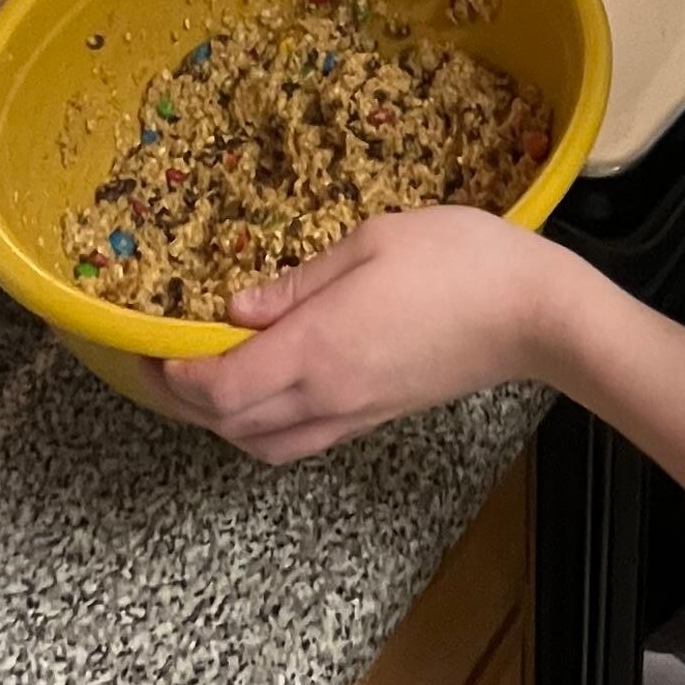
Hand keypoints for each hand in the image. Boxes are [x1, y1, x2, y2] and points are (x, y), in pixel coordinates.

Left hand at [154, 209, 563, 461]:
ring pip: (261, 443)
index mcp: (315, 349)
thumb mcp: (372, 241)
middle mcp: (326, 395)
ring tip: (204, 377)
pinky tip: (264, 388)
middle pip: (228, 425)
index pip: (217, 387)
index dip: (172, 375)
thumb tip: (238, 307)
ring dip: (220, 420)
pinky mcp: (377, 416)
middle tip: (159, 362)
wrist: (535, 315)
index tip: (149, 346)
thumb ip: (298, 281)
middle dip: (182, 400)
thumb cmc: (460, 260)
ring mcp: (353, 413)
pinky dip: (261, 426)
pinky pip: (298, 439)